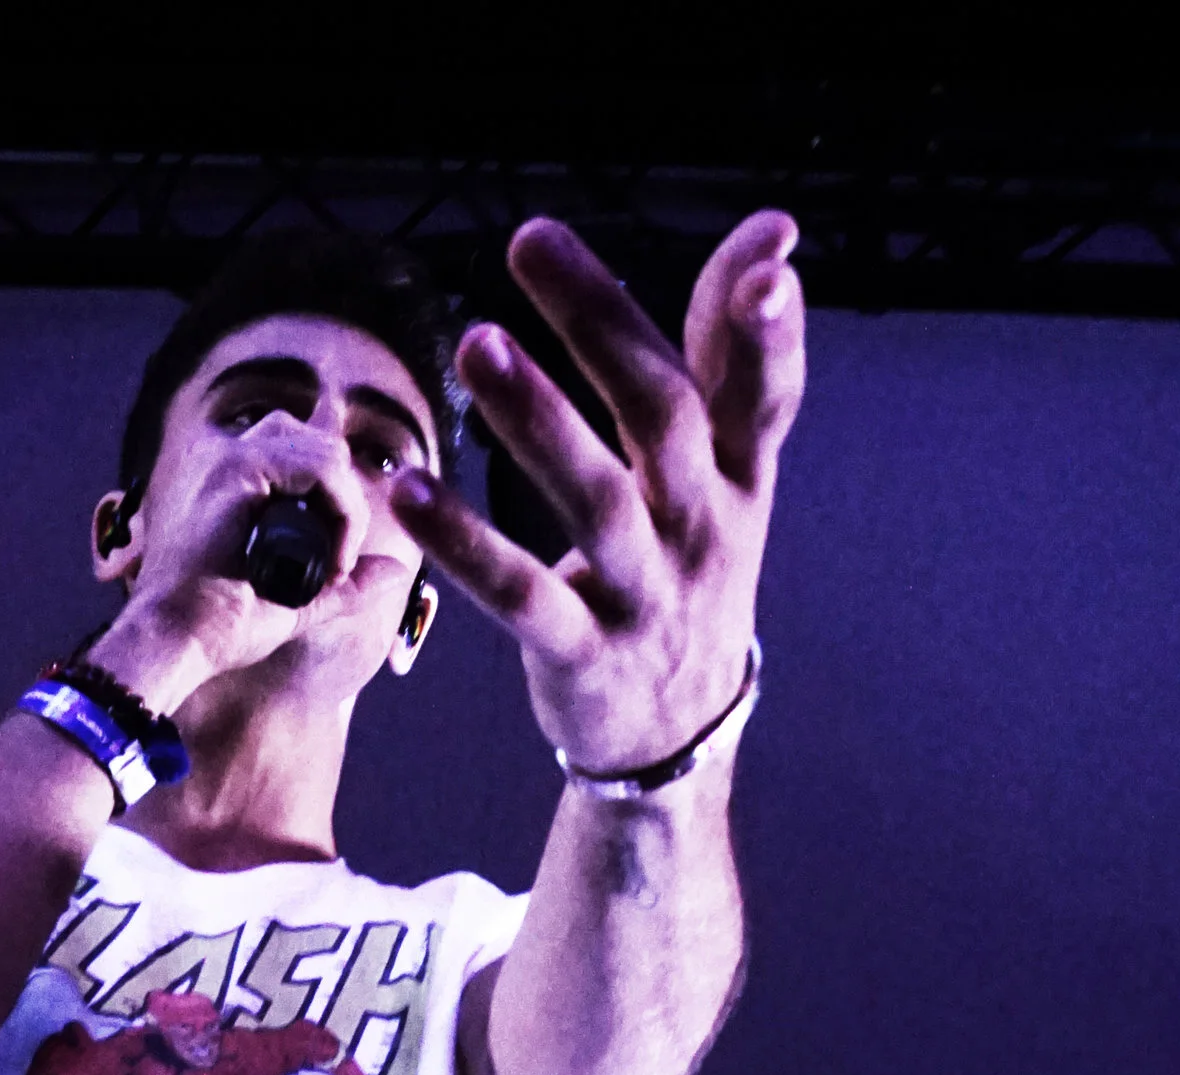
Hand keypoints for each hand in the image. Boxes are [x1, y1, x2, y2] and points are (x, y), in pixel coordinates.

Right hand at [88, 406, 412, 717]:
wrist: (177, 642)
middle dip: (346, 503)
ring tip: (335, 567)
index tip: (338, 556)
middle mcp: (228, 456)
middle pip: (321, 442)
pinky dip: (342, 513)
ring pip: (329, 452)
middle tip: (338, 567)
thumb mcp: (297, 601)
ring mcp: (232, 457)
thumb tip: (398, 569)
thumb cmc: (220, 629)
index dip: (336, 494)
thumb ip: (345, 584)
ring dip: (348, 511)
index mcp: (232, 477)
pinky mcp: (240, 468)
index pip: (305, 450)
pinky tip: (333, 560)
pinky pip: (322, 467)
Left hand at [396, 213, 804, 779]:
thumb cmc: (689, 572)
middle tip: (529, 239)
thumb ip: (727, 355)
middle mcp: (701, 530)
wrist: (676, 740)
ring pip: (594, 500)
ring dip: (535, 419)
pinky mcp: (581, 656)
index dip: (773, 335)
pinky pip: (520, 596)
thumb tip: (773, 230)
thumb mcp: (727, 474)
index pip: (766, 396)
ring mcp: (643, 597)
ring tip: (475, 342)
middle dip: (602, 324)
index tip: (770, 264)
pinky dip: (464, 544)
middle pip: (664, 416)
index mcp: (741, 479)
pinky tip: (406, 488)